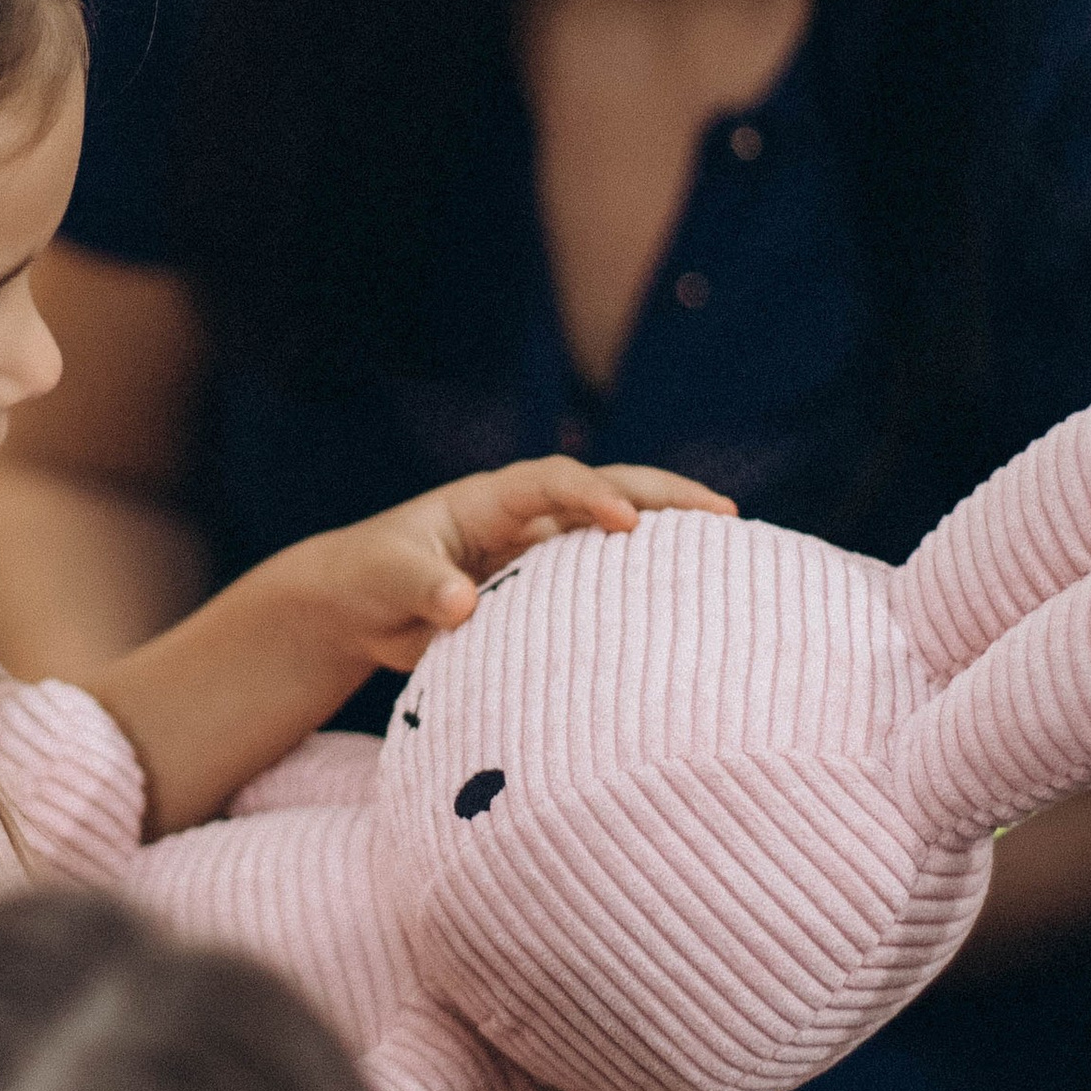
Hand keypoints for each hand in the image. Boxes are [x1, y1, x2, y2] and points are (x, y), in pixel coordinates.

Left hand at [284, 457, 733, 684]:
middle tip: (725, 516)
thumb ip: (421, 588)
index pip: (554, 483)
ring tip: (732, 553)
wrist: (359, 603)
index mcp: (490, 499)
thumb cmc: (368, 576)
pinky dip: (644, 586)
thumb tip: (461, 606)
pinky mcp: (546, 589)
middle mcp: (527, 516)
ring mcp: (541, 551)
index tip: (628, 524)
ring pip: (616, 535)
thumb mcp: (385, 578)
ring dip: (670, 538)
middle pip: (608, 490)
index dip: (593, 496)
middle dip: (665, 497)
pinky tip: (689, 605)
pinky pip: (602, 582)